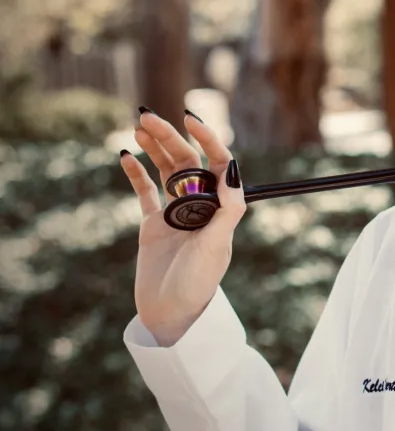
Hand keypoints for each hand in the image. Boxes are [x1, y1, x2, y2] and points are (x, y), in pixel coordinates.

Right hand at [120, 109, 246, 346]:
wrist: (170, 313)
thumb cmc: (198, 283)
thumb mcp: (216, 245)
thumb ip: (227, 209)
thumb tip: (232, 171)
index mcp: (220, 207)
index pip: (217, 163)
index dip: (207, 139)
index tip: (190, 120)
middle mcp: (199, 206)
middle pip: (187, 162)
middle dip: (169, 138)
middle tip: (147, 116)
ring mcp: (175, 213)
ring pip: (166, 171)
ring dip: (154, 148)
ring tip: (139, 126)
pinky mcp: (153, 225)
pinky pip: (145, 193)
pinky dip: (136, 174)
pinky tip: (126, 155)